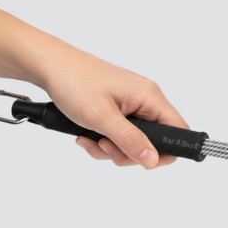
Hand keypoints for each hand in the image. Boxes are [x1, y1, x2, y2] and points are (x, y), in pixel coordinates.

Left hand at [43, 44, 188, 168]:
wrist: (50, 67)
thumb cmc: (75, 82)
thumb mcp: (101, 117)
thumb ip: (129, 140)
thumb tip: (153, 160)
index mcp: (150, 96)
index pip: (178, 130)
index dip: (166, 151)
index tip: (142, 160)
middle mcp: (145, 100)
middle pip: (154, 142)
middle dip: (128, 153)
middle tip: (105, 146)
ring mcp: (132, 105)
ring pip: (134, 143)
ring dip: (111, 149)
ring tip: (90, 138)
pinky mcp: (119, 110)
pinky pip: (120, 136)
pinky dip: (103, 141)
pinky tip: (86, 135)